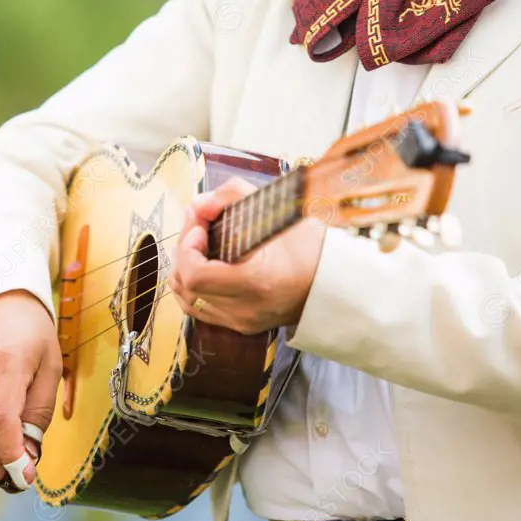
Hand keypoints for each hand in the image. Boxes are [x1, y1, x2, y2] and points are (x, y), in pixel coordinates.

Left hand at [168, 177, 325, 334]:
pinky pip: (201, 309)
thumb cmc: (311, 247)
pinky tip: (203, 265)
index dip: (188, 247)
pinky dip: (194, 287)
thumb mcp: (276, 211)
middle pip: (187, 286)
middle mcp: (246, 309)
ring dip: (185, 268)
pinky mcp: (242, 325)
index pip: (196, 275)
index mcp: (257, 282)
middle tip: (198, 227)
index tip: (201, 225)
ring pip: (188, 300)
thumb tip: (198, 204)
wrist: (336, 283)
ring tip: (198, 244)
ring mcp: (242, 321)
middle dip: (184, 251)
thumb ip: (232, 195)